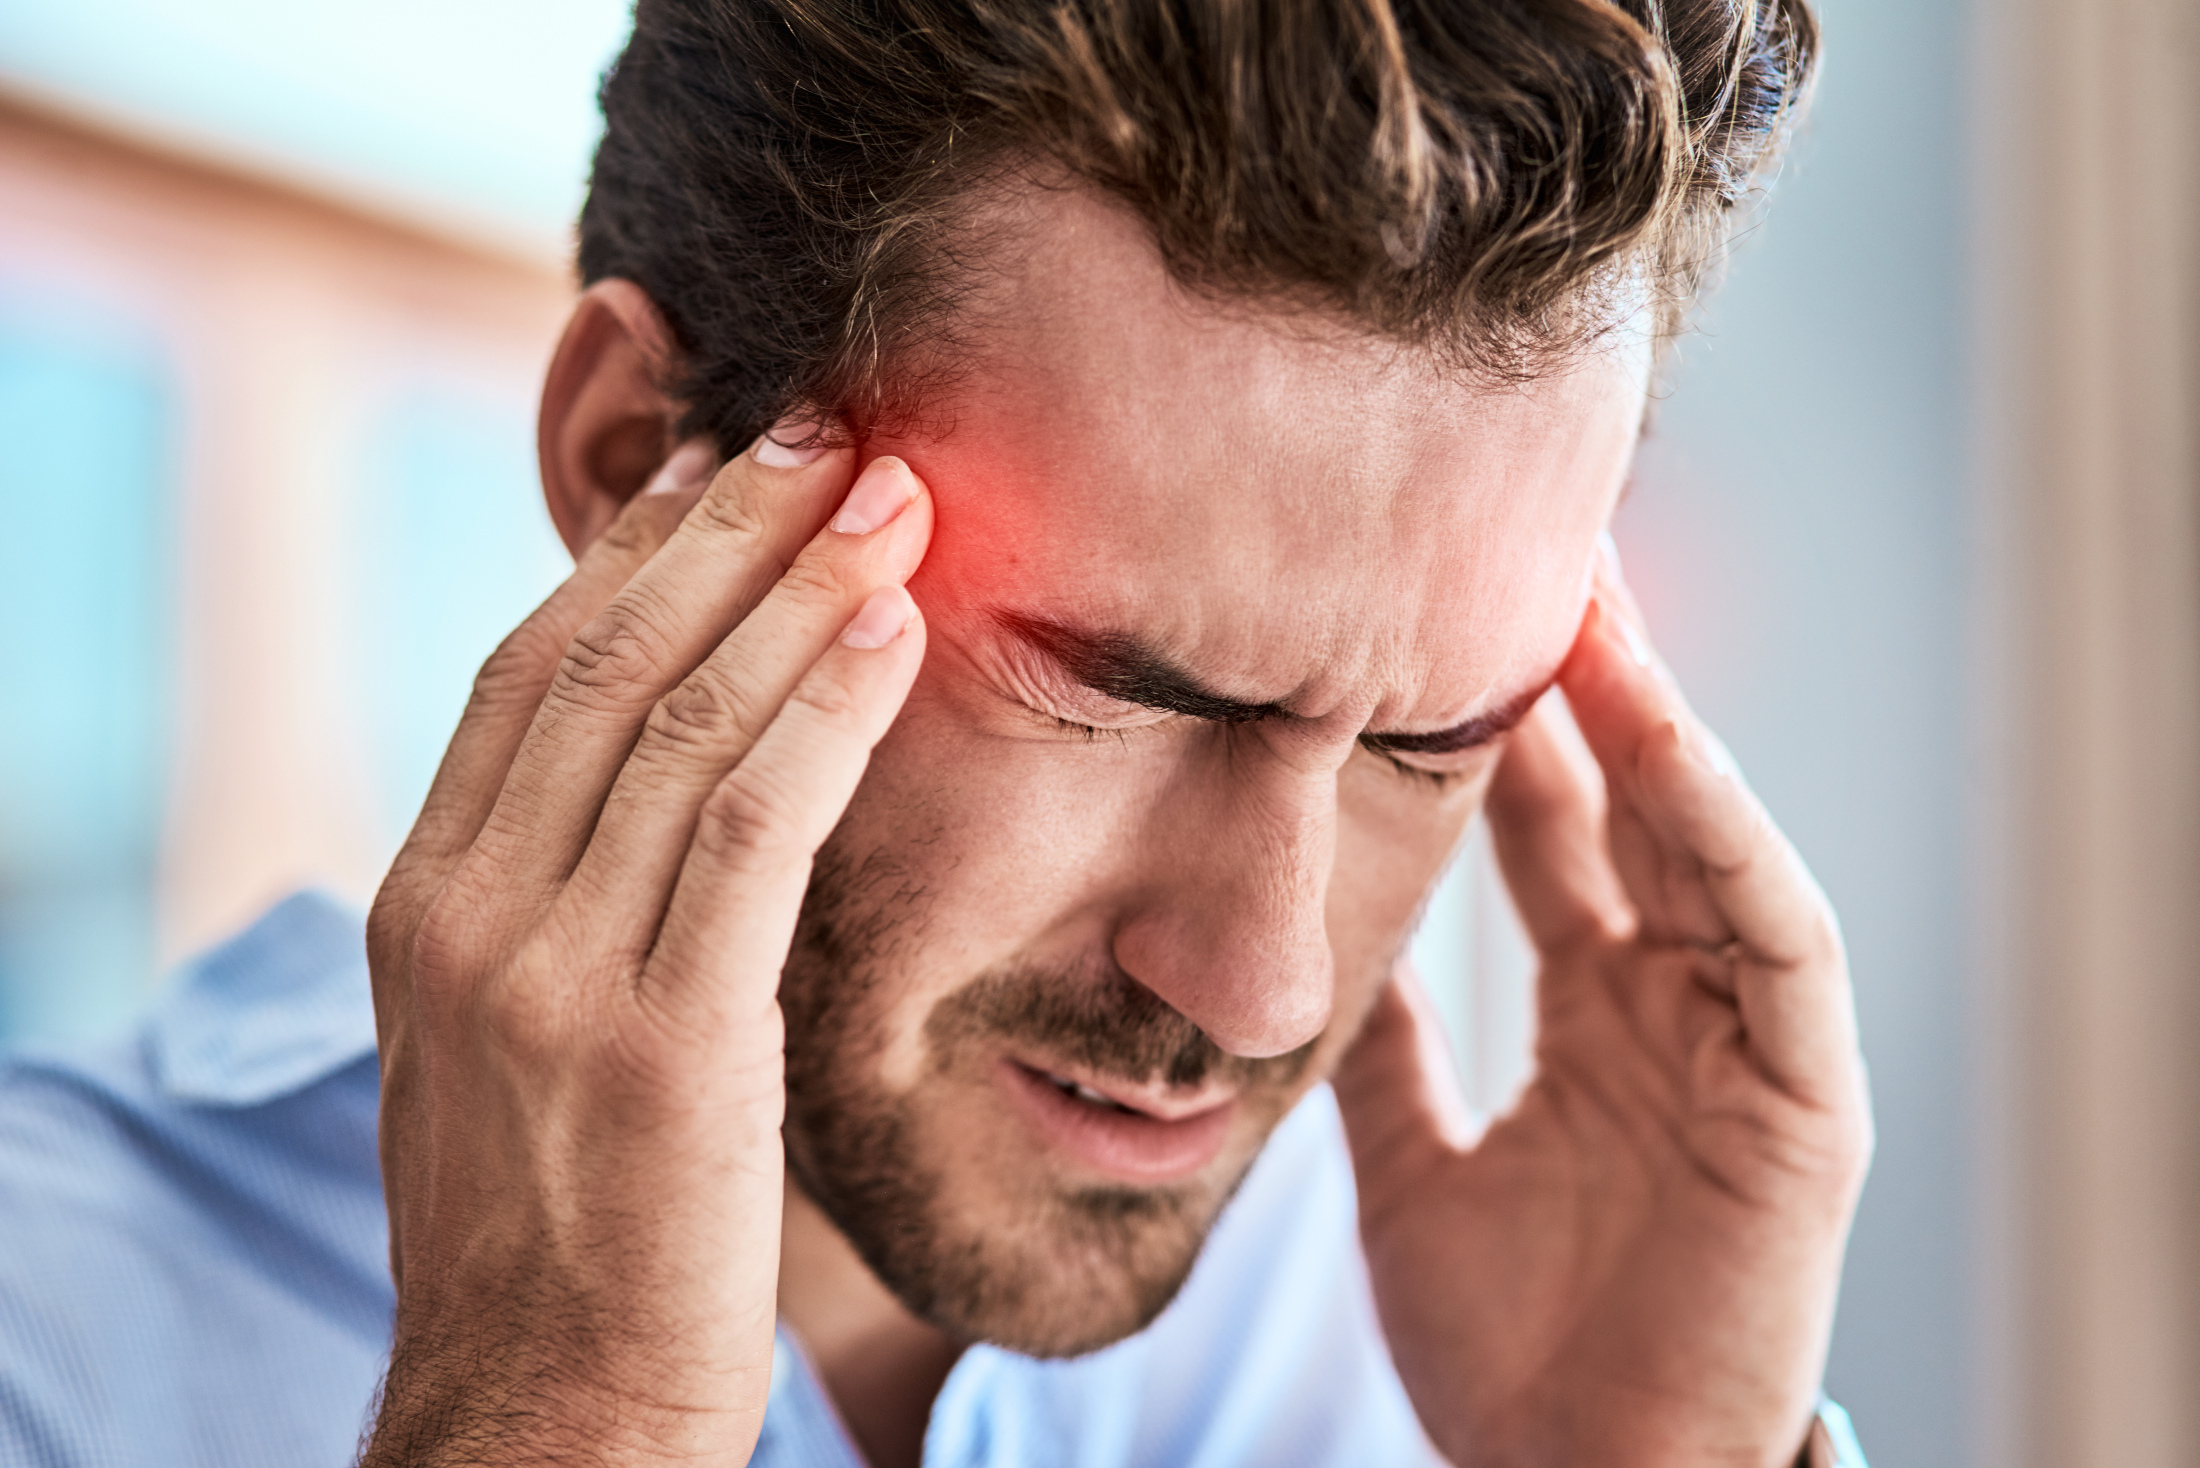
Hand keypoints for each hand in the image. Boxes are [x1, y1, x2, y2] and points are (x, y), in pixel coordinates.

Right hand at [359, 432, 931, 1464]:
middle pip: (603, 662)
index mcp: (426, 901)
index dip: (627, 551)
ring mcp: (550, 974)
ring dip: (794, 583)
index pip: (528, 673)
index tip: (717, 463)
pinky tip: (890, 625)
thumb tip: (643, 781)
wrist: (543, 1411)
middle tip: (823, 421)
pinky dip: (823, 708)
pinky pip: (749, 826)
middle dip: (723, 526)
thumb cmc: (556, 1223)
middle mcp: (468, 915)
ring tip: (890, 486)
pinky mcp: (656, 1041)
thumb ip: (552, 900)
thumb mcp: (509, 1037)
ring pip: (680, 720)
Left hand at [1332, 548, 1871, 1467]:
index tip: (1436, 616)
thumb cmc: (1505, 1348)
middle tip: (1521, 551)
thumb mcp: (1411, 1164)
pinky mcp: (1803, 1099)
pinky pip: (1773, 940)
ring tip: (1590, 606)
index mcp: (1592, 1015)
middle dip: (1585, 684)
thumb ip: (1384, 1051)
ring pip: (1706, 844)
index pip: (1554, 833)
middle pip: (1631, 807)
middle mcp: (1672, 1005)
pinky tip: (1666, 747)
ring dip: (1656, 724)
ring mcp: (1742, 1044)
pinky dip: (1725, 838)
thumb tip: (1317, 949)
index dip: (1505, 725)